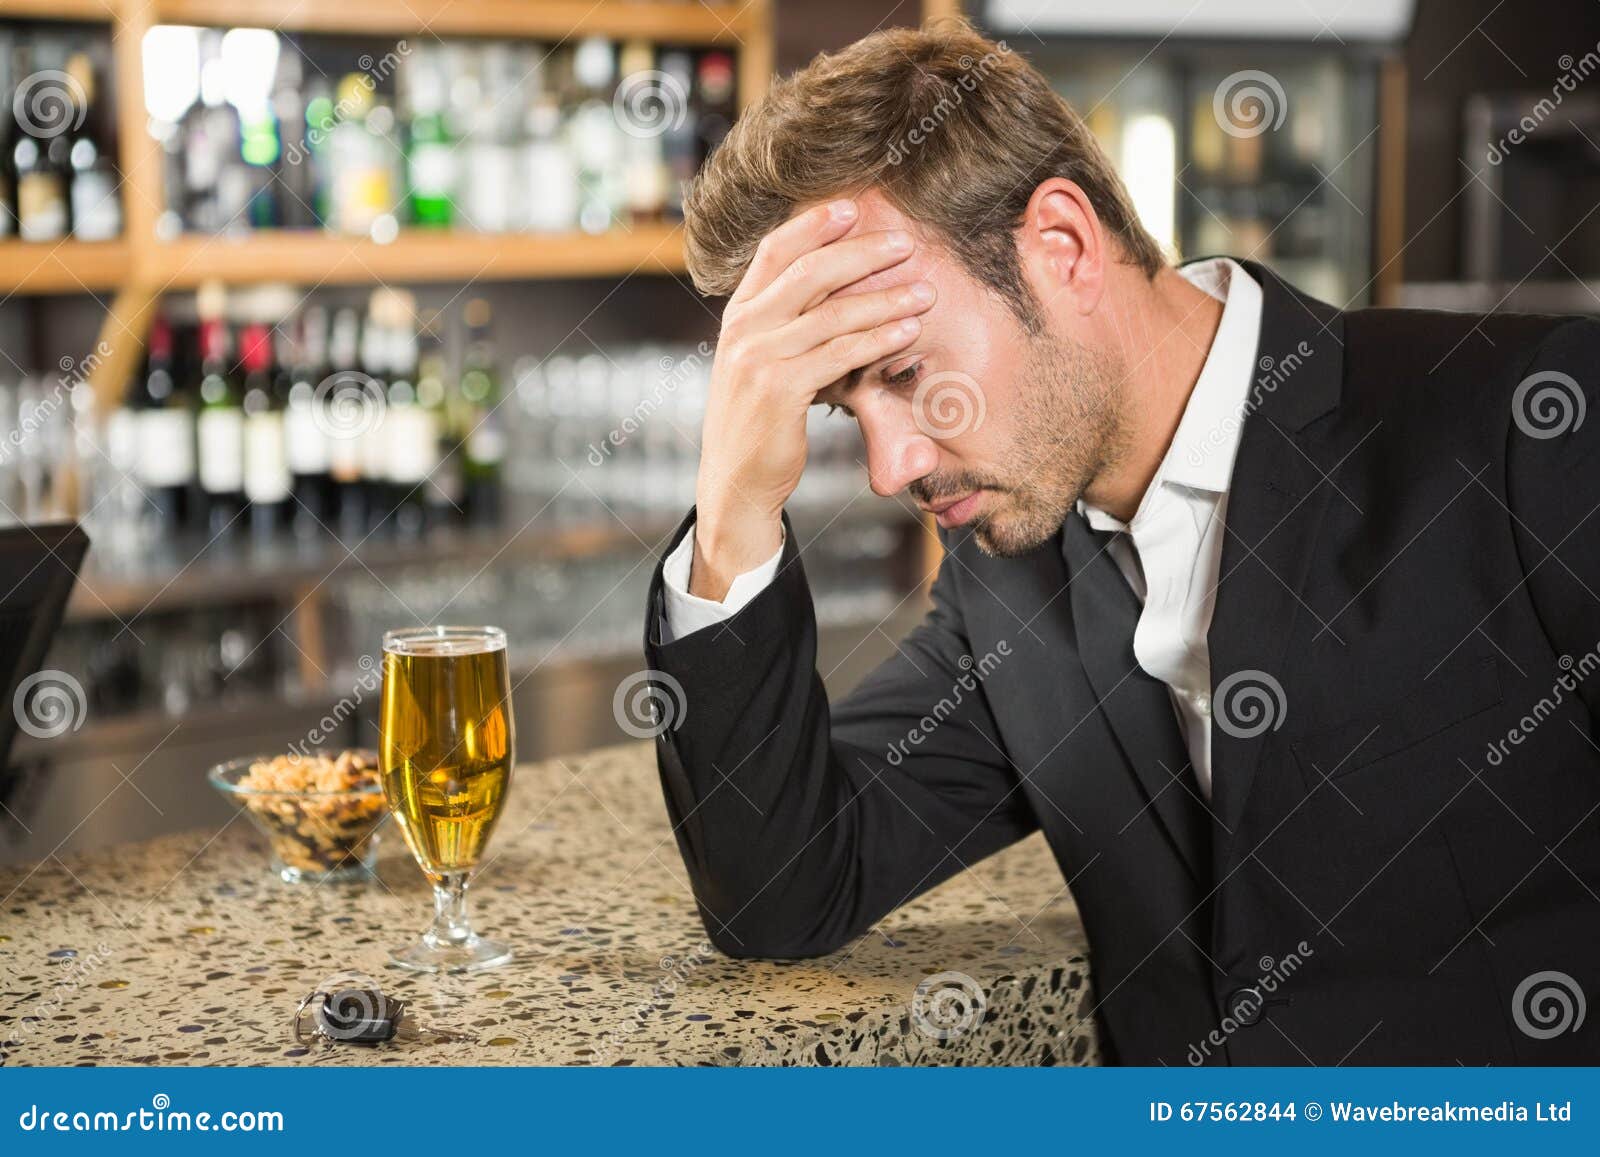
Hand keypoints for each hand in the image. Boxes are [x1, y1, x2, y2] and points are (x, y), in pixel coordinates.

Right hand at [691, 198, 935, 599]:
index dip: (813, 225)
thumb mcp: (762, 366)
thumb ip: (785, 328)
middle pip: (809, 271)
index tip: (853, 208)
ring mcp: (757, 357)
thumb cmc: (760, 426)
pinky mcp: (778, 389)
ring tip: (925, 292)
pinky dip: (878, 340)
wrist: (736, 484)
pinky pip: (839, 354)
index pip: (774, 251)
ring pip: (832, 313)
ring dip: (885, 299)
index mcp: (738, 315)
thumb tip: (832, 295)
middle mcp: (743, 328)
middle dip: (862, 253)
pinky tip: (908, 334)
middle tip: (906, 243)